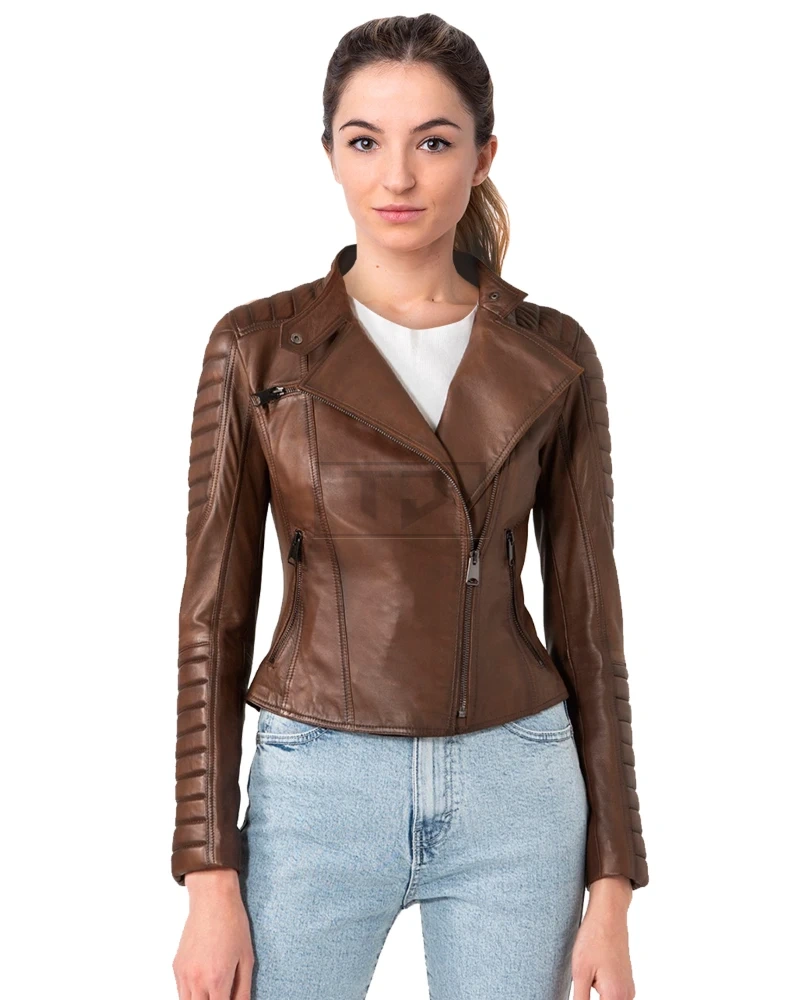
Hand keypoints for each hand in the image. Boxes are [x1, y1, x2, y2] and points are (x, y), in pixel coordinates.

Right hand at [173, 869, 253, 999]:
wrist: (212, 900)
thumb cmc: (233, 924)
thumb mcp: (246, 958)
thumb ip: (243, 990)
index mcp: (218, 979)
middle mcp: (197, 980)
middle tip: (222, 995)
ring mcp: (184, 974)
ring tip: (213, 992)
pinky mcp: (177, 967)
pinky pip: (181, 991)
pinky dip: (191, 994)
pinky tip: (204, 984)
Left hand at [572, 875, 634, 998]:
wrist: (609, 914)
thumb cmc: (594, 938)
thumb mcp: (580, 973)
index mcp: (616, 996)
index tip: (581, 989)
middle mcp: (627, 996)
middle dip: (590, 996)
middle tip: (584, 979)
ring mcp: (628, 988)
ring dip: (595, 995)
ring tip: (589, 973)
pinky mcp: (625, 981)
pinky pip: (613, 995)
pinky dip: (601, 990)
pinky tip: (593, 972)